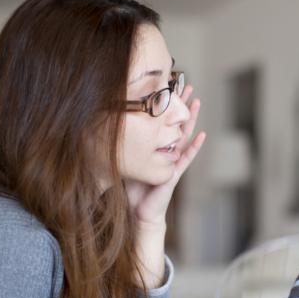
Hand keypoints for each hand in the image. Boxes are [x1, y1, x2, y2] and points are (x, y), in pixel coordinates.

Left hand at [125, 85, 205, 287]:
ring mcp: (172, 160)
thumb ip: (117, 148)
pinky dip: (194, 147)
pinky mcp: (173, 173)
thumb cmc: (132, 189)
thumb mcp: (122, 161)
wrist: (138, 212)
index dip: (165, 104)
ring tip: (197, 102)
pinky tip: (201, 135)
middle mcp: (165, 150)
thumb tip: (96, 127)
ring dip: (191, 119)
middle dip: (181, 104)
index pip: (162, 120)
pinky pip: (186, 157)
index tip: (167, 86)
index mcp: (155, 146)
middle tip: (186, 85)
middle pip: (175, 121)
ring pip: (184, 135)